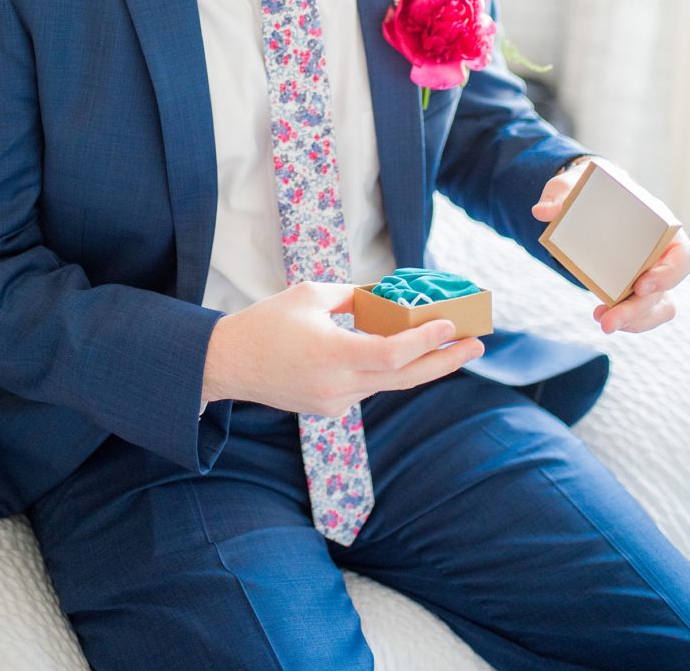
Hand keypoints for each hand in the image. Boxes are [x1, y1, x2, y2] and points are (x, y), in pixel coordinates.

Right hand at [202, 280, 484, 413]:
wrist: (227, 363)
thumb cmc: (266, 322)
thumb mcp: (310, 295)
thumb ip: (353, 297)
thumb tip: (388, 298)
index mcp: (332, 355)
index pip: (392, 355)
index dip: (425, 342)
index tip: (451, 326)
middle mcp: (337, 386)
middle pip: (404, 378)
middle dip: (445, 360)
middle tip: (477, 343)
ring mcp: (334, 403)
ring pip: (388, 384)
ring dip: (418, 364)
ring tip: (448, 342)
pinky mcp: (328, 408)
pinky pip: (367, 387)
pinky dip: (385, 369)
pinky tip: (396, 350)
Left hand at [532, 158, 688, 333]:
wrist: (587, 200)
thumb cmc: (592, 190)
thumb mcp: (576, 184)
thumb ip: (561, 192)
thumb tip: (541, 211)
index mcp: (659, 225)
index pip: (680, 254)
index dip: (667, 273)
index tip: (641, 285)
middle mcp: (660, 252)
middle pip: (664, 288)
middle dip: (638, 309)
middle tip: (609, 320)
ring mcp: (649, 271)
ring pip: (657, 306)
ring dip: (634, 320)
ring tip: (604, 324)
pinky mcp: (632, 286)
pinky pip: (641, 310)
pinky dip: (627, 319)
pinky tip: (603, 319)